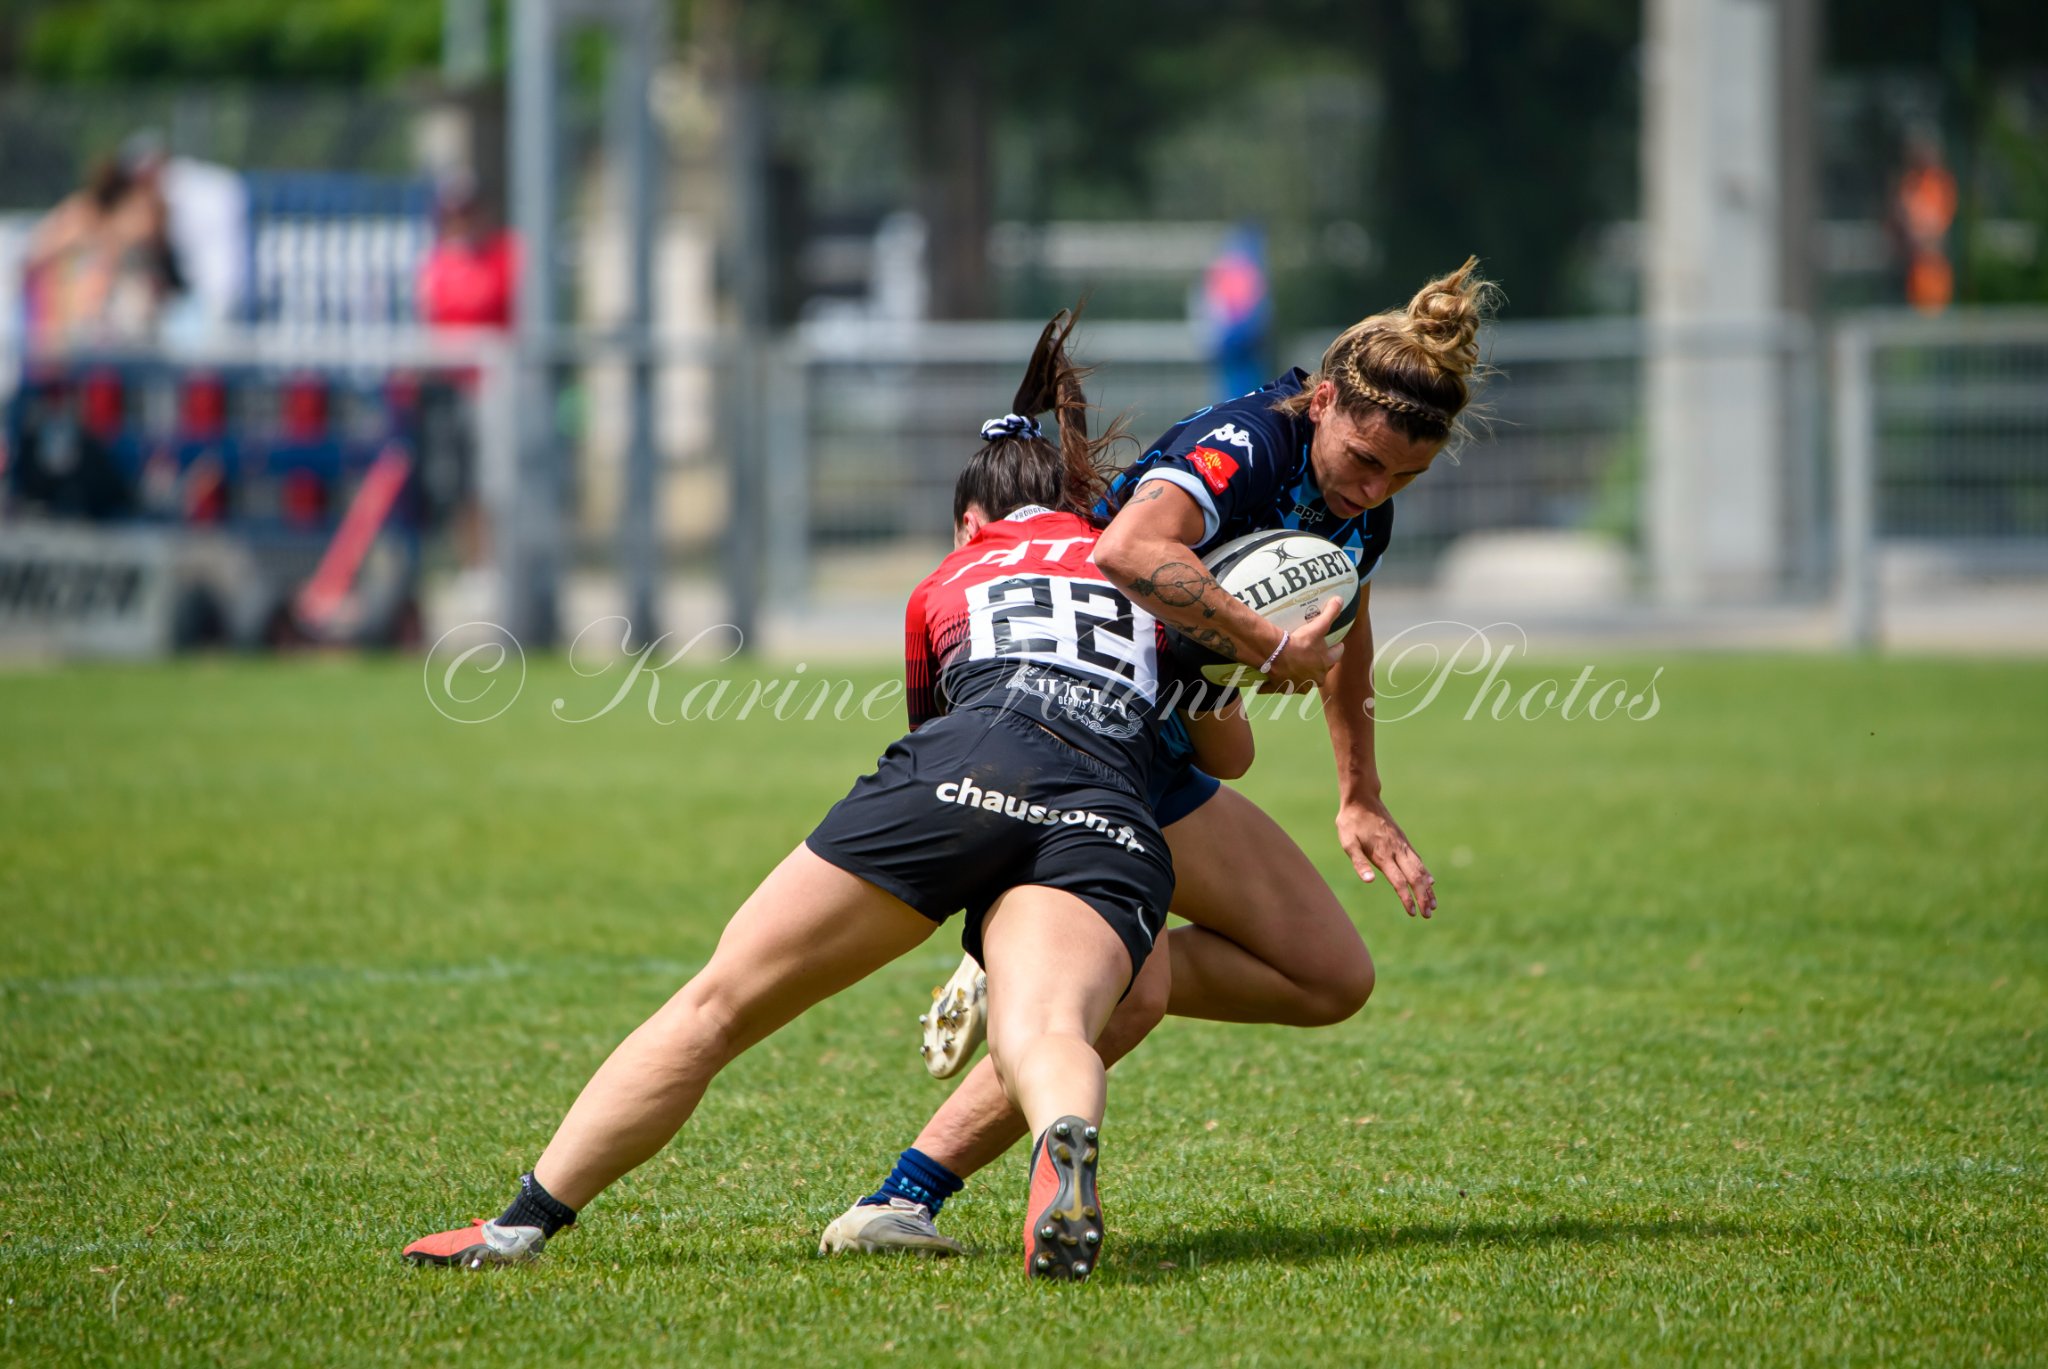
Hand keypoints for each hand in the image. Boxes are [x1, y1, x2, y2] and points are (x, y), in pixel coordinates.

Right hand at [1259, 596, 1344, 691]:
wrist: (1276, 656)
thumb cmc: (1300, 643)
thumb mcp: (1318, 626)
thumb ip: (1330, 613)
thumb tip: (1340, 599)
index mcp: (1325, 664)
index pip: (1336, 656)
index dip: (1336, 648)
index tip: (1337, 644)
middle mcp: (1315, 678)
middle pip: (1321, 672)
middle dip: (1319, 665)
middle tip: (1313, 655)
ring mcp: (1299, 685)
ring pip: (1304, 682)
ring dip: (1301, 677)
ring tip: (1295, 667)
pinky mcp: (1283, 688)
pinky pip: (1280, 688)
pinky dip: (1276, 685)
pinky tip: (1270, 682)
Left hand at [1336, 797, 1436, 917]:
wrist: (1362, 800)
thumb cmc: (1351, 823)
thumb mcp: (1348, 843)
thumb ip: (1358, 862)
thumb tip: (1369, 881)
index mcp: (1383, 855)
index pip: (1399, 882)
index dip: (1406, 899)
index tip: (1412, 913)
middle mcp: (1397, 851)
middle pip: (1415, 878)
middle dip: (1423, 898)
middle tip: (1428, 915)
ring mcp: (1402, 846)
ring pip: (1420, 870)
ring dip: (1427, 889)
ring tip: (1433, 905)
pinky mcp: (1403, 841)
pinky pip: (1418, 860)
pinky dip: (1426, 873)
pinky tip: (1430, 882)